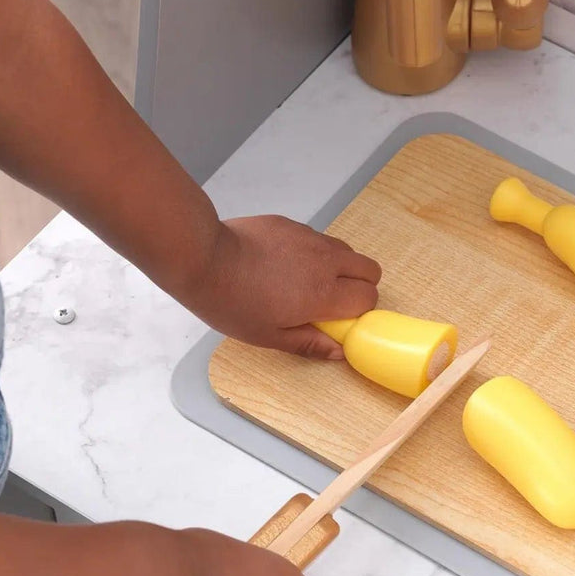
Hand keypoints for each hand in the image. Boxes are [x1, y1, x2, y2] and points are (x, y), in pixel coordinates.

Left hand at [186, 215, 381, 358]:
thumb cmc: (232, 302)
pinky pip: (318, 238)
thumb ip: (309, 343)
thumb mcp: (268, 335)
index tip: (339, 319)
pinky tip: (283, 263)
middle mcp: (325, 261)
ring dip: (339, 267)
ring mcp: (310, 238)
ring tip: (307, 281)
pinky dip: (314, 252)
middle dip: (361, 285)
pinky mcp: (292, 224)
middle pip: (370, 268)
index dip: (360, 310)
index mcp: (323, 293)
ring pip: (345, 250)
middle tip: (334, 300)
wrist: (204, 257)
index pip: (368, 297)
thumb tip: (338, 351)